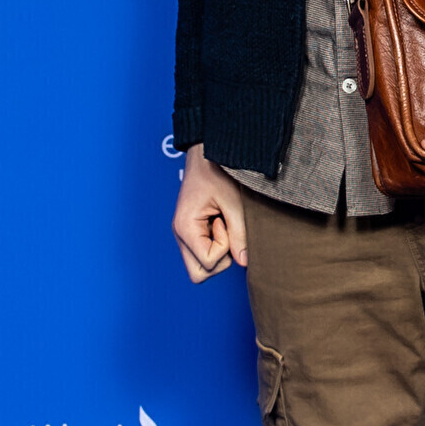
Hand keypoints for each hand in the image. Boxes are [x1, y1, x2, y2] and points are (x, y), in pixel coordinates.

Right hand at [173, 144, 248, 279]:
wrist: (206, 152)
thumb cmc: (217, 171)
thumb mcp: (233, 202)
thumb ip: (239, 233)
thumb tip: (244, 261)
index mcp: (185, 227)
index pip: (207, 263)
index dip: (224, 248)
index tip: (225, 222)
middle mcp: (180, 234)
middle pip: (198, 273)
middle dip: (219, 260)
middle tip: (226, 231)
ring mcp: (184, 234)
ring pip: (201, 266)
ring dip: (218, 251)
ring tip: (223, 222)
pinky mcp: (192, 230)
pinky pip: (203, 251)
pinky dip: (216, 243)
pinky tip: (220, 221)